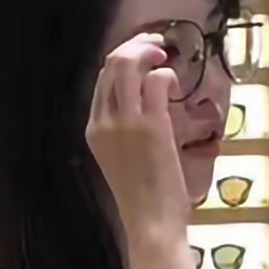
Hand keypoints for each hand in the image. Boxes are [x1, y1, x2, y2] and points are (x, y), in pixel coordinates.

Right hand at [86, 34, 188, 241]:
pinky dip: (166, 75)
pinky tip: (175, 84)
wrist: (150, 222)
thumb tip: (143, 102)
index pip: (101, 80)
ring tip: (164, 54)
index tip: (142, 58)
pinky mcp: (151, 125)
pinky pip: (156, 81)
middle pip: (111, 64)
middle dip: (135, 47)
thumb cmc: (143, 197)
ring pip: (127, 64)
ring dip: (147, 51)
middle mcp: (104, 121)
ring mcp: (125, 122)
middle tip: (157, 46)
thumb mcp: (122, 159)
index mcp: (93, 130)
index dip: (122, 61)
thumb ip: (124, 131)